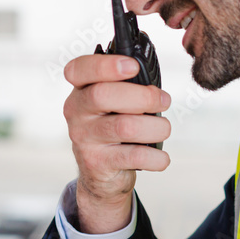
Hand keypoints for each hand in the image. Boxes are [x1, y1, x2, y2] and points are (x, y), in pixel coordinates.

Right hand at [63, 54, 171, 233]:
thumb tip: (154, 85)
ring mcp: (84, 138)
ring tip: (163, 129)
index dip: (105, 65)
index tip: (133, 66)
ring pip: (124, 126)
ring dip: (155, 127)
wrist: (100, 173)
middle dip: (143, 96)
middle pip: (102, 95)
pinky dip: (156, 157)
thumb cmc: (113, 127)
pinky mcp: (97, 163)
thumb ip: (125, 87)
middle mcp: (76, 112)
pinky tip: (161, 157)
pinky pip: (134, 156)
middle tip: (163, 100)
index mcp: (80, 90)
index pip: (78, 69)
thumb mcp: (112, 103)